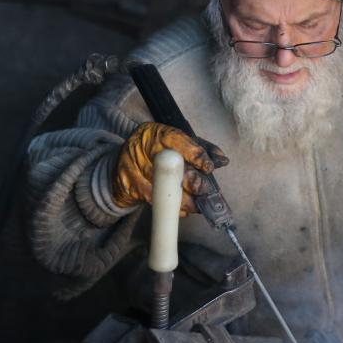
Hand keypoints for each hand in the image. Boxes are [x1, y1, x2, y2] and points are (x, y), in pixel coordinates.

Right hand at [113, 122, 227, 213]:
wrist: (120, 164)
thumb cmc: (154, 150)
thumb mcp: (174, 141)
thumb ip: (199, 147)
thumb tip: (222, 159)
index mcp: (154, 132)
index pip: (178, 141)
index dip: (195, 155)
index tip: (208, 167)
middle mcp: (141, 148)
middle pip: (170, 167)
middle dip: (192, 182)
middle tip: (206, 191)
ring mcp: (133, 169)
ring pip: (163, 189)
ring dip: (186, 201)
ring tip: (199, 205)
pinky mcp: (129, 188)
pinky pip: (155, 202)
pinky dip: (173, 209)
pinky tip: (184, 209)